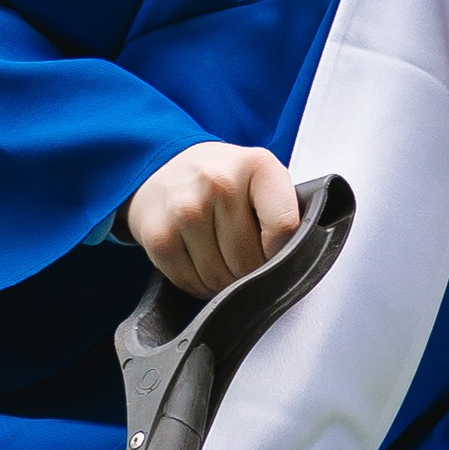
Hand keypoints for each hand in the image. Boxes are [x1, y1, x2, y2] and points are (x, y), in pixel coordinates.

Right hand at [125, 141, 300, 296]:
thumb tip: (290, 265)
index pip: (284, 228)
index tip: (273, 252)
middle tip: (243, 256)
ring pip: (219, 279)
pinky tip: (198, 260)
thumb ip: (282, 213)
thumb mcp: (262, 179)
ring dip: (223, 281)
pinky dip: (197, 284)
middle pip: (249, 262)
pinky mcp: (159, 236)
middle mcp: (219, 182)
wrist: (165, 167)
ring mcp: (185, 209)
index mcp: (258, 165)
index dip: (281, 253)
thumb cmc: (223, 179)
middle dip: (250, 272)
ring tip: (219, 256)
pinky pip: (190, 283)